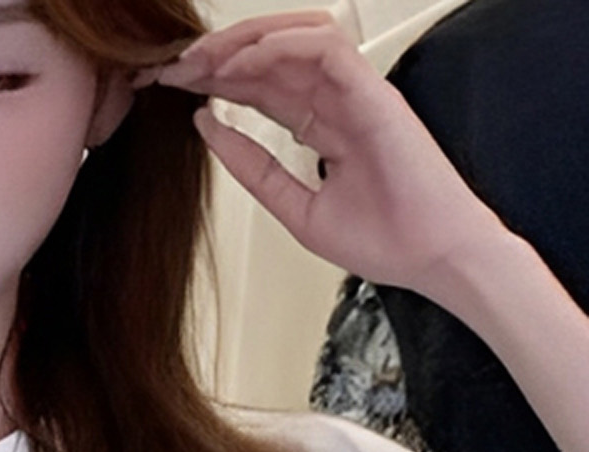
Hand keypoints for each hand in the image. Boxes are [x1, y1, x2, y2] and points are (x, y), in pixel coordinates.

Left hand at [139, 12, 504, 300]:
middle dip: (221, 55)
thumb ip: (253, 168)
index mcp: (323, 125)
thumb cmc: (382, 239)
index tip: (175, 86)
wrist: (431, 258)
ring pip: (298, 38)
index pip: (264, 85)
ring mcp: (358, 93)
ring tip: (202, 59)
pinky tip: (242, 65)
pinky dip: (281, 48)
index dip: (218, 80)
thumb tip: (206, 129)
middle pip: (274, 56)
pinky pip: (326, 50)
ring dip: (246, 42)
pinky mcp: (375, 94)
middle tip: (175, 66)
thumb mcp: (294, 208)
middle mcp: (339, 100)